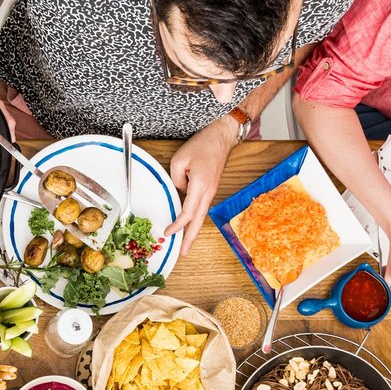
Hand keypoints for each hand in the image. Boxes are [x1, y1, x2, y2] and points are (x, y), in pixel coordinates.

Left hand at [163, 124, 233, 252]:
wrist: (221, 136)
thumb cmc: (203, 145)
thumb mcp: (180, 160)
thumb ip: (176, 179)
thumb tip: (179, 192)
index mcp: (201, 185)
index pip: (188, 212)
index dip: (178, 225)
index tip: (168, 233)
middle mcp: (209, 191)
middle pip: (199, 220)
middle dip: (190, 238)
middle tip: (184, 253)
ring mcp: (212, 190)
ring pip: (201, 216)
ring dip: (193, 230)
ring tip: (186, 244)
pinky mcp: (211, 188)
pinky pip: (202, 207)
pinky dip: (195, 219)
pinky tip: (189, 225)